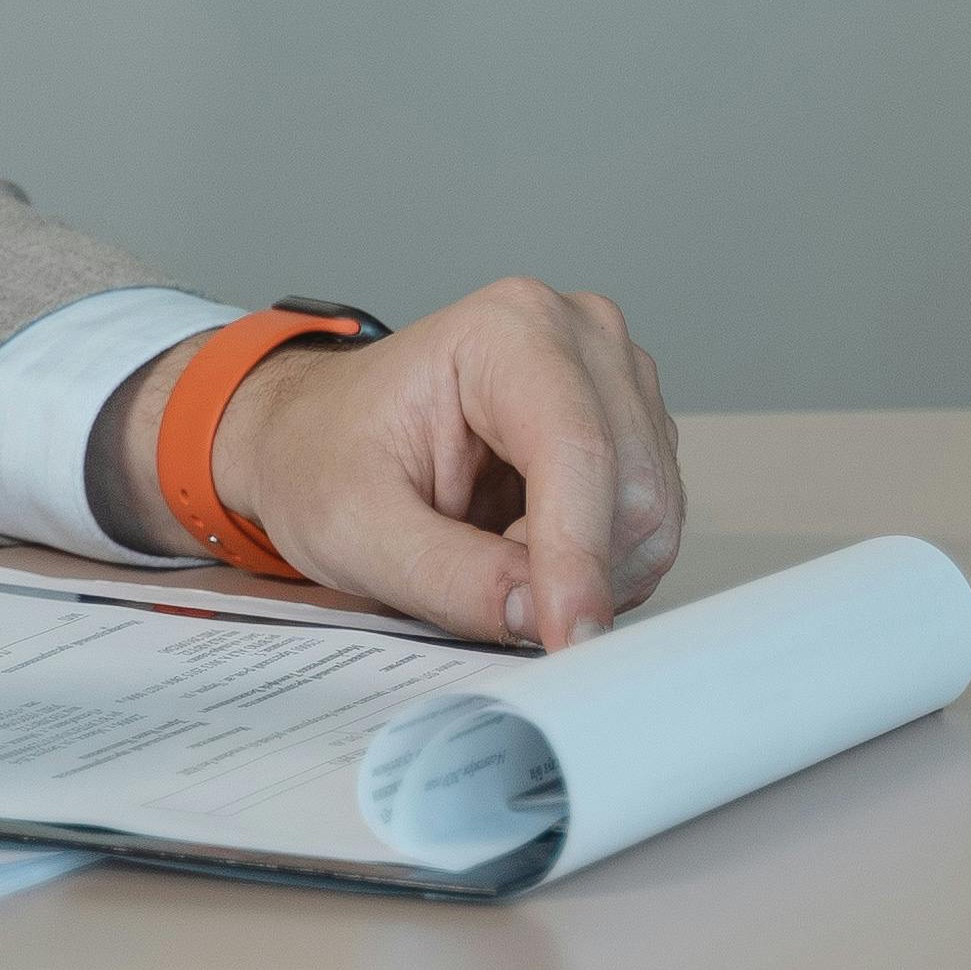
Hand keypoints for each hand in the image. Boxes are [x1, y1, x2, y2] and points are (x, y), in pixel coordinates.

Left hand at [103, 280, 681, 648]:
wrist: (318, 435)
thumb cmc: (326, 458)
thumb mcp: (355, 530)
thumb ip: (446, 576)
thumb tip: (538, 615)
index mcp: (506, 330)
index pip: (576, 448)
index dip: (578, 555)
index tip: (566, 639)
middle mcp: (579, 335)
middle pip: (632, 485)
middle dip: (573, 567)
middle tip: (488, 588)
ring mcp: (614, 376)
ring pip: (651, 511)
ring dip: (586, 569)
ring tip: (493, 554)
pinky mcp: (629, 423)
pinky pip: (648, 522)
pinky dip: (596, 562)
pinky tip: (527, 546)